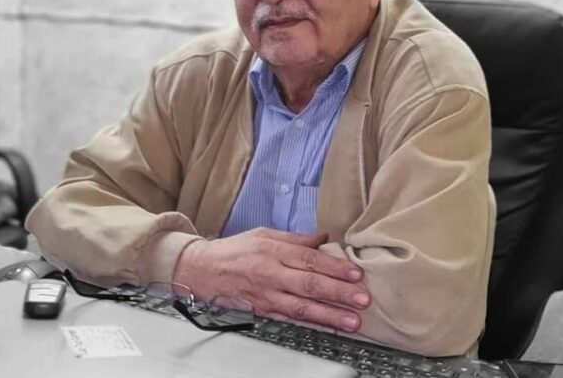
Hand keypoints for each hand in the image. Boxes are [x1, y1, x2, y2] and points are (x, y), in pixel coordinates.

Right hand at [172, 228, 370, 332]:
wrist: (201, 270)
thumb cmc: (233, 250)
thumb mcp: (263, 234)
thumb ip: (295, 238)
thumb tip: (323, 237)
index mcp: (273, 250)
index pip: (309, 259)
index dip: (334, 267)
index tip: (355, 274)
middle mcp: (270, 273)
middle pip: (309, 284)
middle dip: (338, 293)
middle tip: (362, 299)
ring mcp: (266, 296)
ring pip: (302, 307)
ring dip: (330, 316)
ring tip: (352, 321)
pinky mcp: (262, 312)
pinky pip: (290, 319)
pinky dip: (311, 324)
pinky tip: (328, 328)